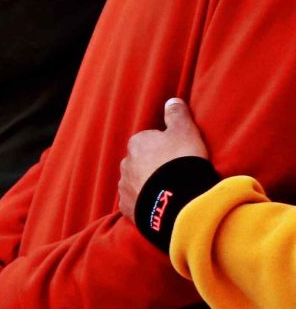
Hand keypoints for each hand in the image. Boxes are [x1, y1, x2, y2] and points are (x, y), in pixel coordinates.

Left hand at [118, 97, 209, 220]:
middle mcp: (125, 163)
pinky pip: (137, 202)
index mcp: (137, 143)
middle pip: (142, 162)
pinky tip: (162, 204)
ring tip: (171, 191)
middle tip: (177, 174)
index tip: (180, 156)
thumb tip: (172, 101)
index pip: (151, 141)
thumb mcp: (185, 131)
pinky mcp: (128, 207)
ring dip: (150, 185)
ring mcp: (125, 187)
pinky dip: (147, 202)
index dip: (168, 148)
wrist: (178, 199)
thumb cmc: (182, 160)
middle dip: (156, 166)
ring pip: (138, 182)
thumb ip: (177, 115)